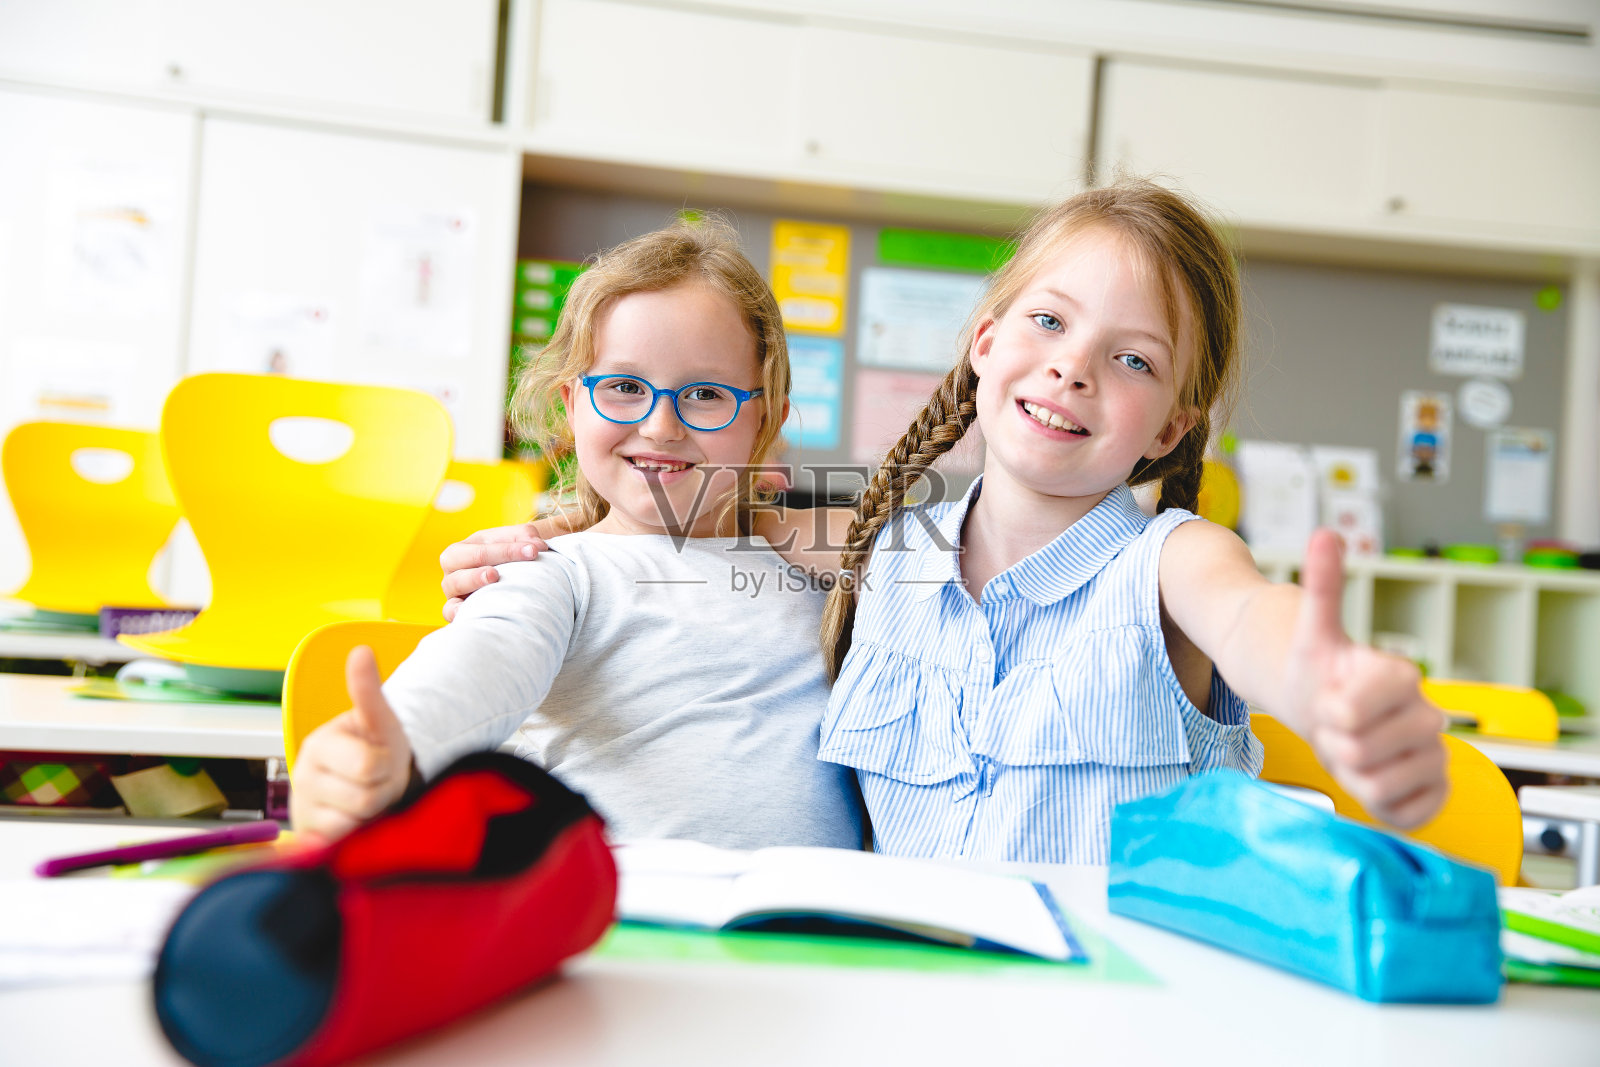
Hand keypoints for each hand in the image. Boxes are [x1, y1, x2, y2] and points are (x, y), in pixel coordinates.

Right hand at [289, 646, 414, 840]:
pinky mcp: (306, 837)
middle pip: (367, 796)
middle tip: (380, 780)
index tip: (384, 759)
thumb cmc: (375, 751)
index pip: (369, 764)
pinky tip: (355, 819)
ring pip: (356, 822)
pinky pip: (342, 842)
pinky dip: (357, 834)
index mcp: (320, 743)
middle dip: (384, 789)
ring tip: (368, 798)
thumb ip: (368, 691)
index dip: (388, 764)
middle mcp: (303, 775)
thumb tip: (361, 651)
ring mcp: (302, 808)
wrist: (364, 787)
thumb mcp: (379, 721)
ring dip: (373, 813)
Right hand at [440, 522, 550, 620]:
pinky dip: (456, 610)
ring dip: (474, 578)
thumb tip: (537, 545)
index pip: (488, 541)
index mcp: (469, 545)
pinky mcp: (454, 608)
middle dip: (498, 554)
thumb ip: (526, 537)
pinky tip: (468, 609)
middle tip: (523, 557)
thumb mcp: (516, 545)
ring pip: (455, 581)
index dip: (512, 545)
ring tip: (494, 576)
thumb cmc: (508, 563)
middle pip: (471, 556)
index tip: (536, 549)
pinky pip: (450, 609)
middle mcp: (456, 564)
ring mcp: (453, 586)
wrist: (503, 586)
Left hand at [1282, 529, 1448, 828]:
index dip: (1328, 710)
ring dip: (1349, 772)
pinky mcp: (1435, 790)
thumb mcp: (1311, 629)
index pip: (1352, 709)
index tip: (1328, 698)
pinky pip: (1398, 812)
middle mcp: (1428, 714)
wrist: (1325, 710)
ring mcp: (1435, 753)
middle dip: (1332, 741)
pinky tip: (1371, 775)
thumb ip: (1323, 586)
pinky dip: (1374, 801)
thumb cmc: (1319, 674)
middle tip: (1334, 726)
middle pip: (1357, 750)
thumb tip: (1325, 534)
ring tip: (1350, 748)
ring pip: (1373, 784)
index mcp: (1400, 675)